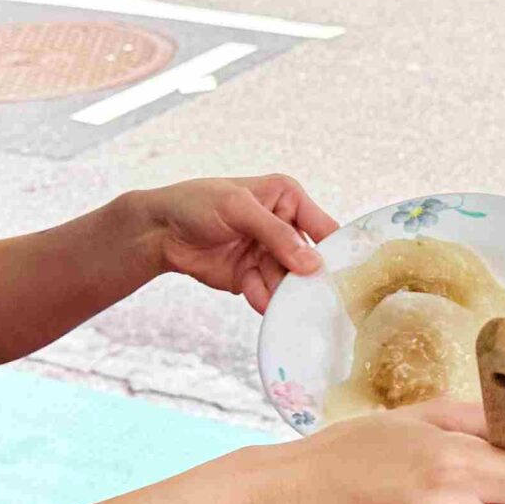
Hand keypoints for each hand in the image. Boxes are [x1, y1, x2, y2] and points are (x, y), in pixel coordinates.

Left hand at [132, 175, 337, 311]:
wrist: (158, 231)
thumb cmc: (196, 203)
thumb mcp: (238, 208)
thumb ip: (275, 233)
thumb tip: (311, 263)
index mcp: (288, 199)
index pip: (324, 227)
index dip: (336, 250)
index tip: (346, 275)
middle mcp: (283, 228)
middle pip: (309, 260)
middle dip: (309, 279)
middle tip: (315, 298)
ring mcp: (268, 255)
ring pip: (288, 281)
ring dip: (286, 294)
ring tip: (287, 304)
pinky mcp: (251, 277)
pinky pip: (266, 293)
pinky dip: (264, 300)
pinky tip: (258, 300)